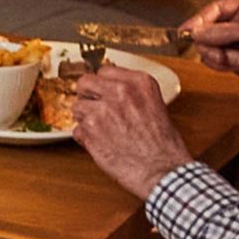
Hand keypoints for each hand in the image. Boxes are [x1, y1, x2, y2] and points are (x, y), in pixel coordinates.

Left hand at [73, 67, 192, 200]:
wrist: (160, 168)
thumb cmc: (162, 143)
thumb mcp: (155, 104)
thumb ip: (132, 94)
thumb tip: (110, 90)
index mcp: (140, 82)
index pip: (105, 70)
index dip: (101, 85)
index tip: (101, 93)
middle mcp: (120, 91)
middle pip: (84, 82)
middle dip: (86, 96)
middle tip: (94, 109)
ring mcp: (103, 109)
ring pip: (77, 107)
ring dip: (85, 119)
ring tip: (103, 131)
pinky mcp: (90, 130)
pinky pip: (76, 129)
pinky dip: (84, 138)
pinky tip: (101, 144)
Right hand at [184, 0, 238, 72]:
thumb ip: (224, 30)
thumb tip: (197, 32)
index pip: (217, 8)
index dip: (198, 19)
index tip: (182, 32)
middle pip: (212, 32)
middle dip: (209, 45)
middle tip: (209, 51)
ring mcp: (238, 44)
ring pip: (216, 50)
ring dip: (218, 59)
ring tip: (228, 59)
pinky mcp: (238, 61)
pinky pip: (223, 63)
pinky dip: (224, 66)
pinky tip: (232, 65)